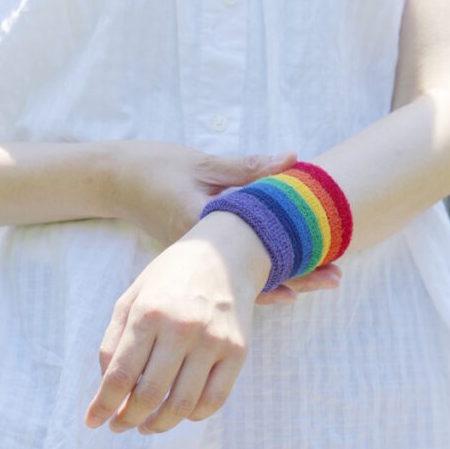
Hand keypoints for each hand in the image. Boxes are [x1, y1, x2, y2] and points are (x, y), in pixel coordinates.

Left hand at [84, 210, 273, 434]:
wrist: (226, 254)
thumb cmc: (171, 279)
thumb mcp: (132, 297)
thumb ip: (113, 342)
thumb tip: (109, 389)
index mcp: (149, 313)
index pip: (121, 375)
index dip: (103, 405)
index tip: (93, 421)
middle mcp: (182, 327)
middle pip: (150, 395)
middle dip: (128, 420)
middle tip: (120, 425)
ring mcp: (213, 340)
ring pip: (182, 404)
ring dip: (159, 425)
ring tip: (146, 426)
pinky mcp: (238, 350)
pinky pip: (214, 400)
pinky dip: (193, 416)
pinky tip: (180, 412)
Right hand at [102, 140, 341, 304]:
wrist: (113, 181)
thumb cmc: (156, 167)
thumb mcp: (203, 163)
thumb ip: (249, 168)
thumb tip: (295, 160)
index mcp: (203, 227)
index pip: (257, 244)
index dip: (294, 252)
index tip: (328, 256)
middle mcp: (200, 254)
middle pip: (258, 271)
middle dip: (299, 275)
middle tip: (336, 278)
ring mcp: (197, 262)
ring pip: (247, 279)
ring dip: (285, 281)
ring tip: (324, 282)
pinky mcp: (195, 260)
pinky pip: (230, 277)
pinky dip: (258, 281)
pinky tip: (285, 288)